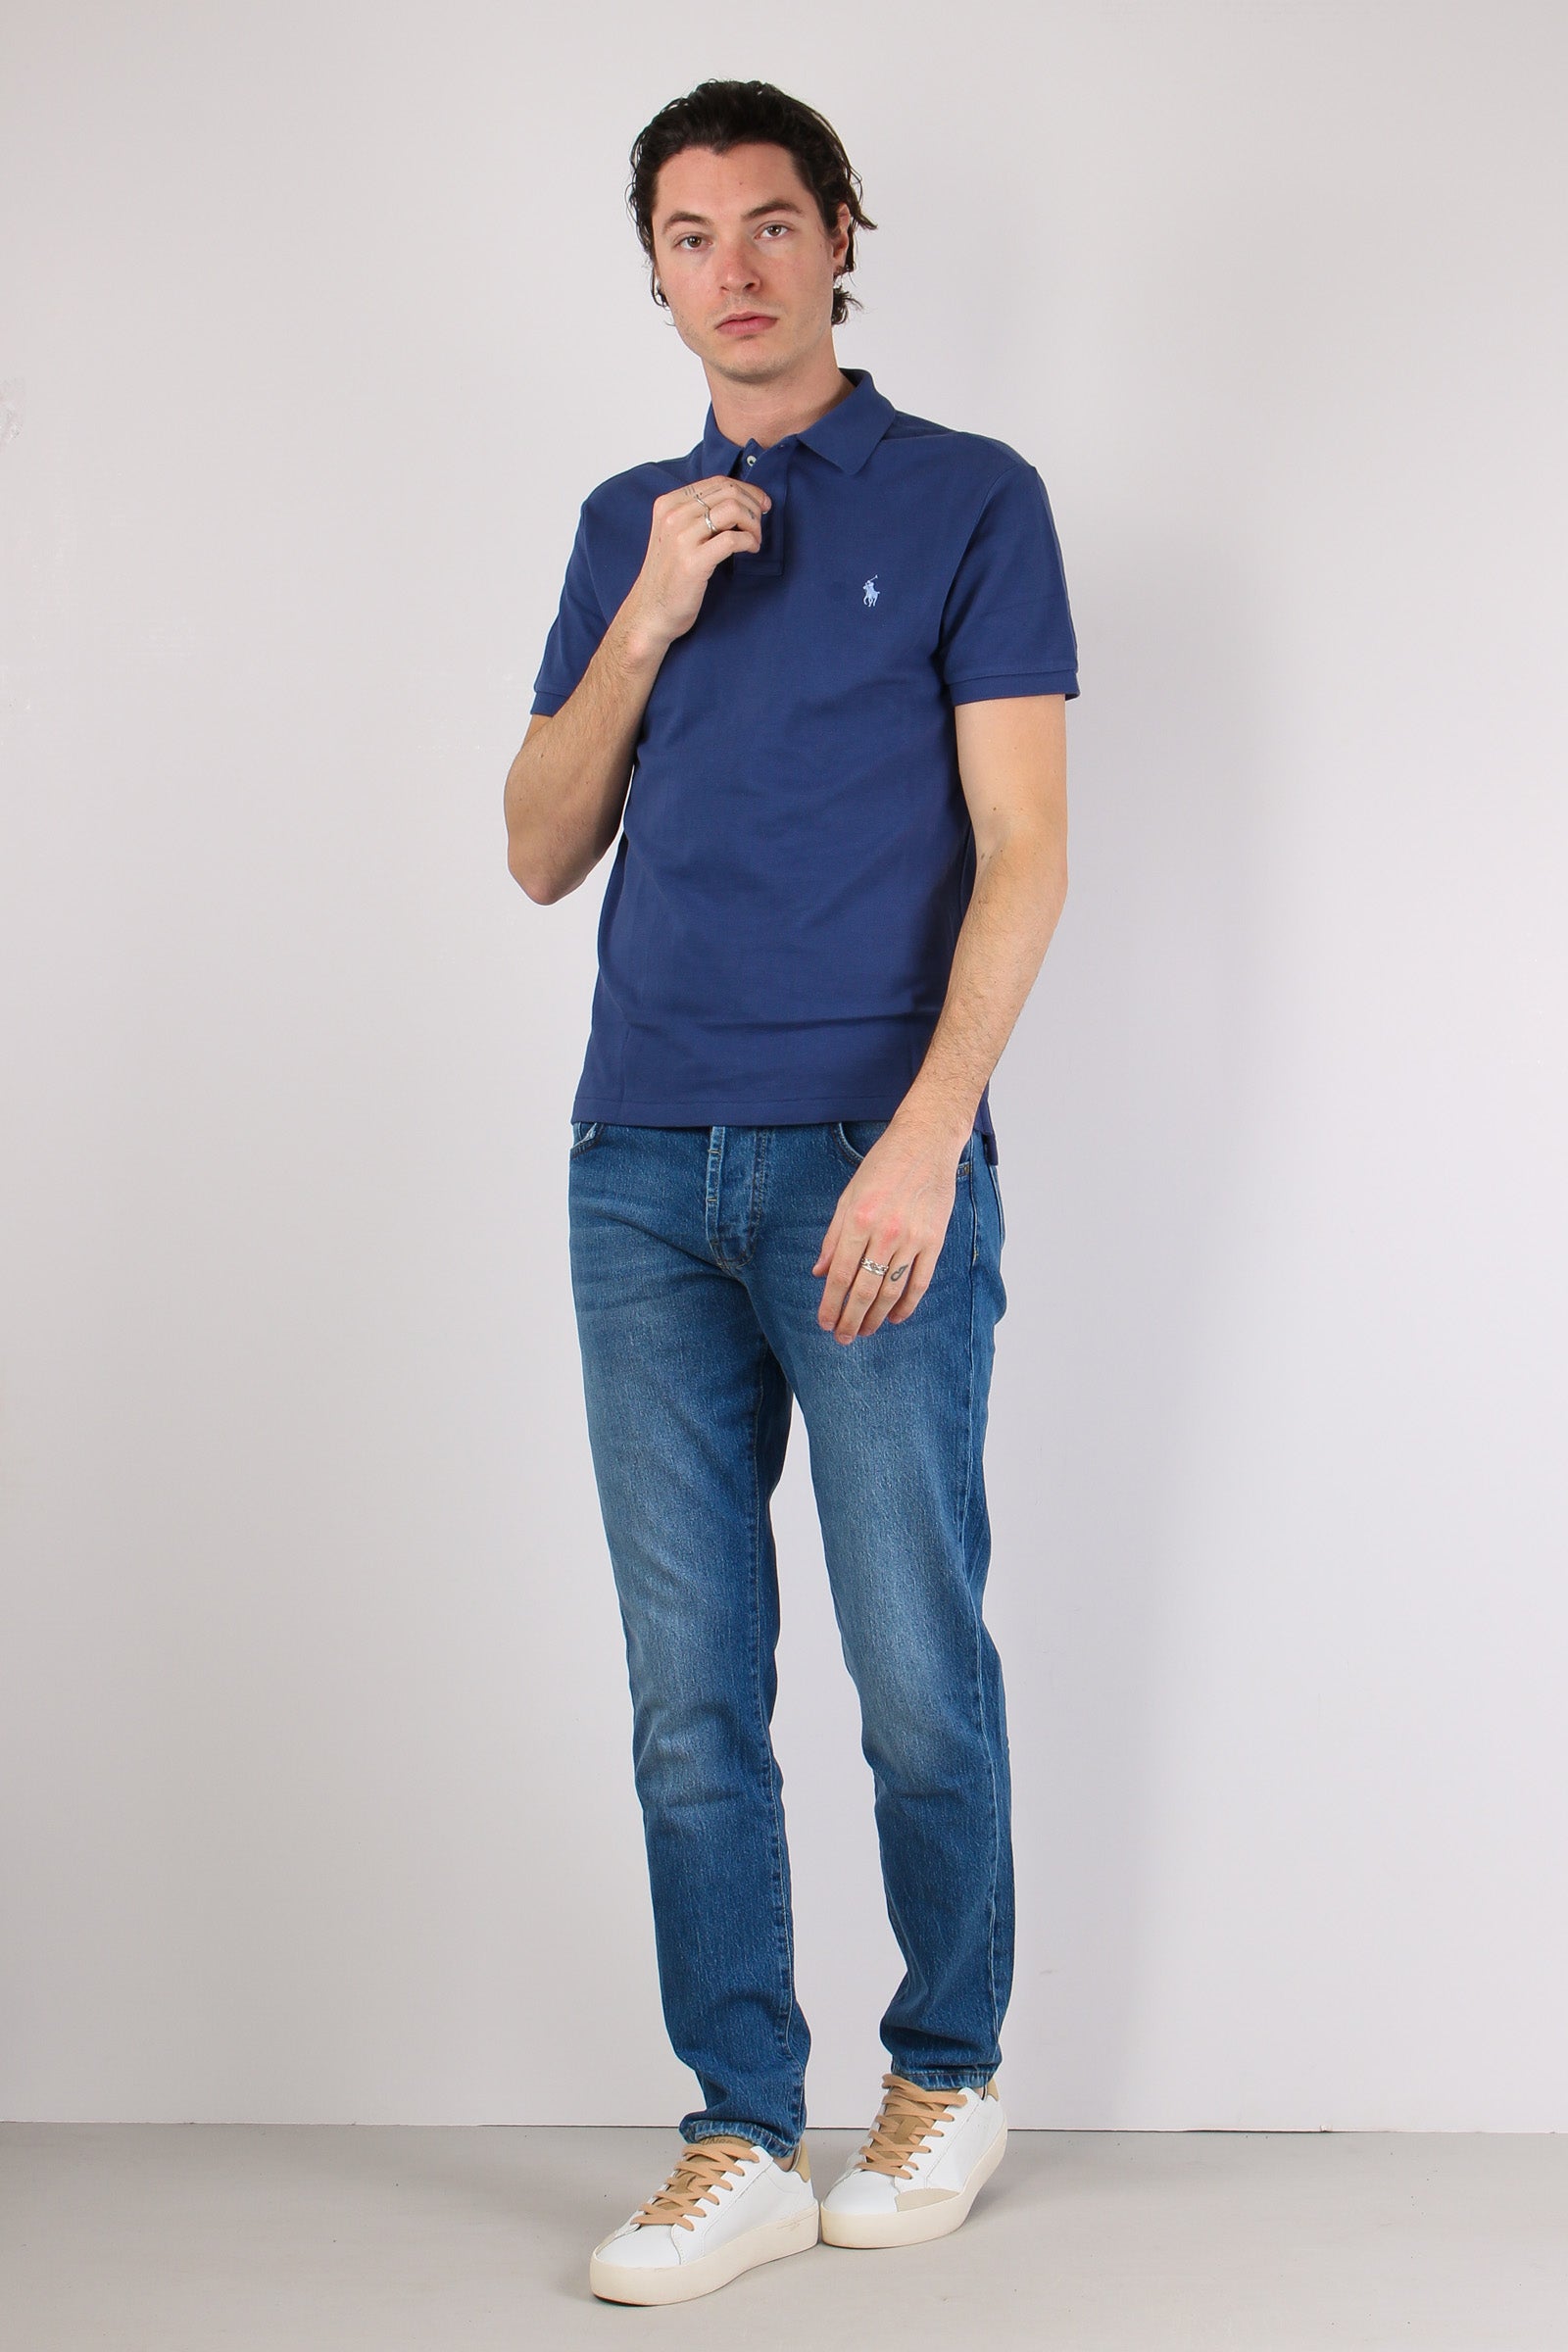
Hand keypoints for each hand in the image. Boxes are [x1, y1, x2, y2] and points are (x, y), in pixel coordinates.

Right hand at [624, 475, 771, 652]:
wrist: (650, 613)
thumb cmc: (669, 576)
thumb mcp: (675, 534)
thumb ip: (698, 515)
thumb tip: (737, 501)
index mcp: (668, 504)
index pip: (718, 482)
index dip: (747, 490)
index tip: (761, 504)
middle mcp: (673, 516)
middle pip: (729, 492)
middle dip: (754, 506)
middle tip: (761, 525)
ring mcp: (681, 538)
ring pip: (733, 510)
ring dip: (753, 524)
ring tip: (755, 541)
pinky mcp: (693, 562)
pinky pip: (733, 539)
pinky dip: (749, 542)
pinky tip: (750, 550)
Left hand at [813, 1119, 966, 1342]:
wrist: (925, 1144)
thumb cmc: (881, 1167)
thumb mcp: (848, 1196)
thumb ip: (834, 1237)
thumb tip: (819, 1272)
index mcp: (858, 1219)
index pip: (841, 1275)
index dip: (831, 1304)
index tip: (824, 1323)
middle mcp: (885, 1232)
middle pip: (865, 1289)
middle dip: (851, 1318)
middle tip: (842, 1338)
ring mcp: (913, 1238)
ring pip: (892, 1290)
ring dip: (876, 1317)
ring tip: (865, 1332)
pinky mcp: (934, 1240)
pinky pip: (920, 1281)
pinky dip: (907, 1304)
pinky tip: (896, 1318)